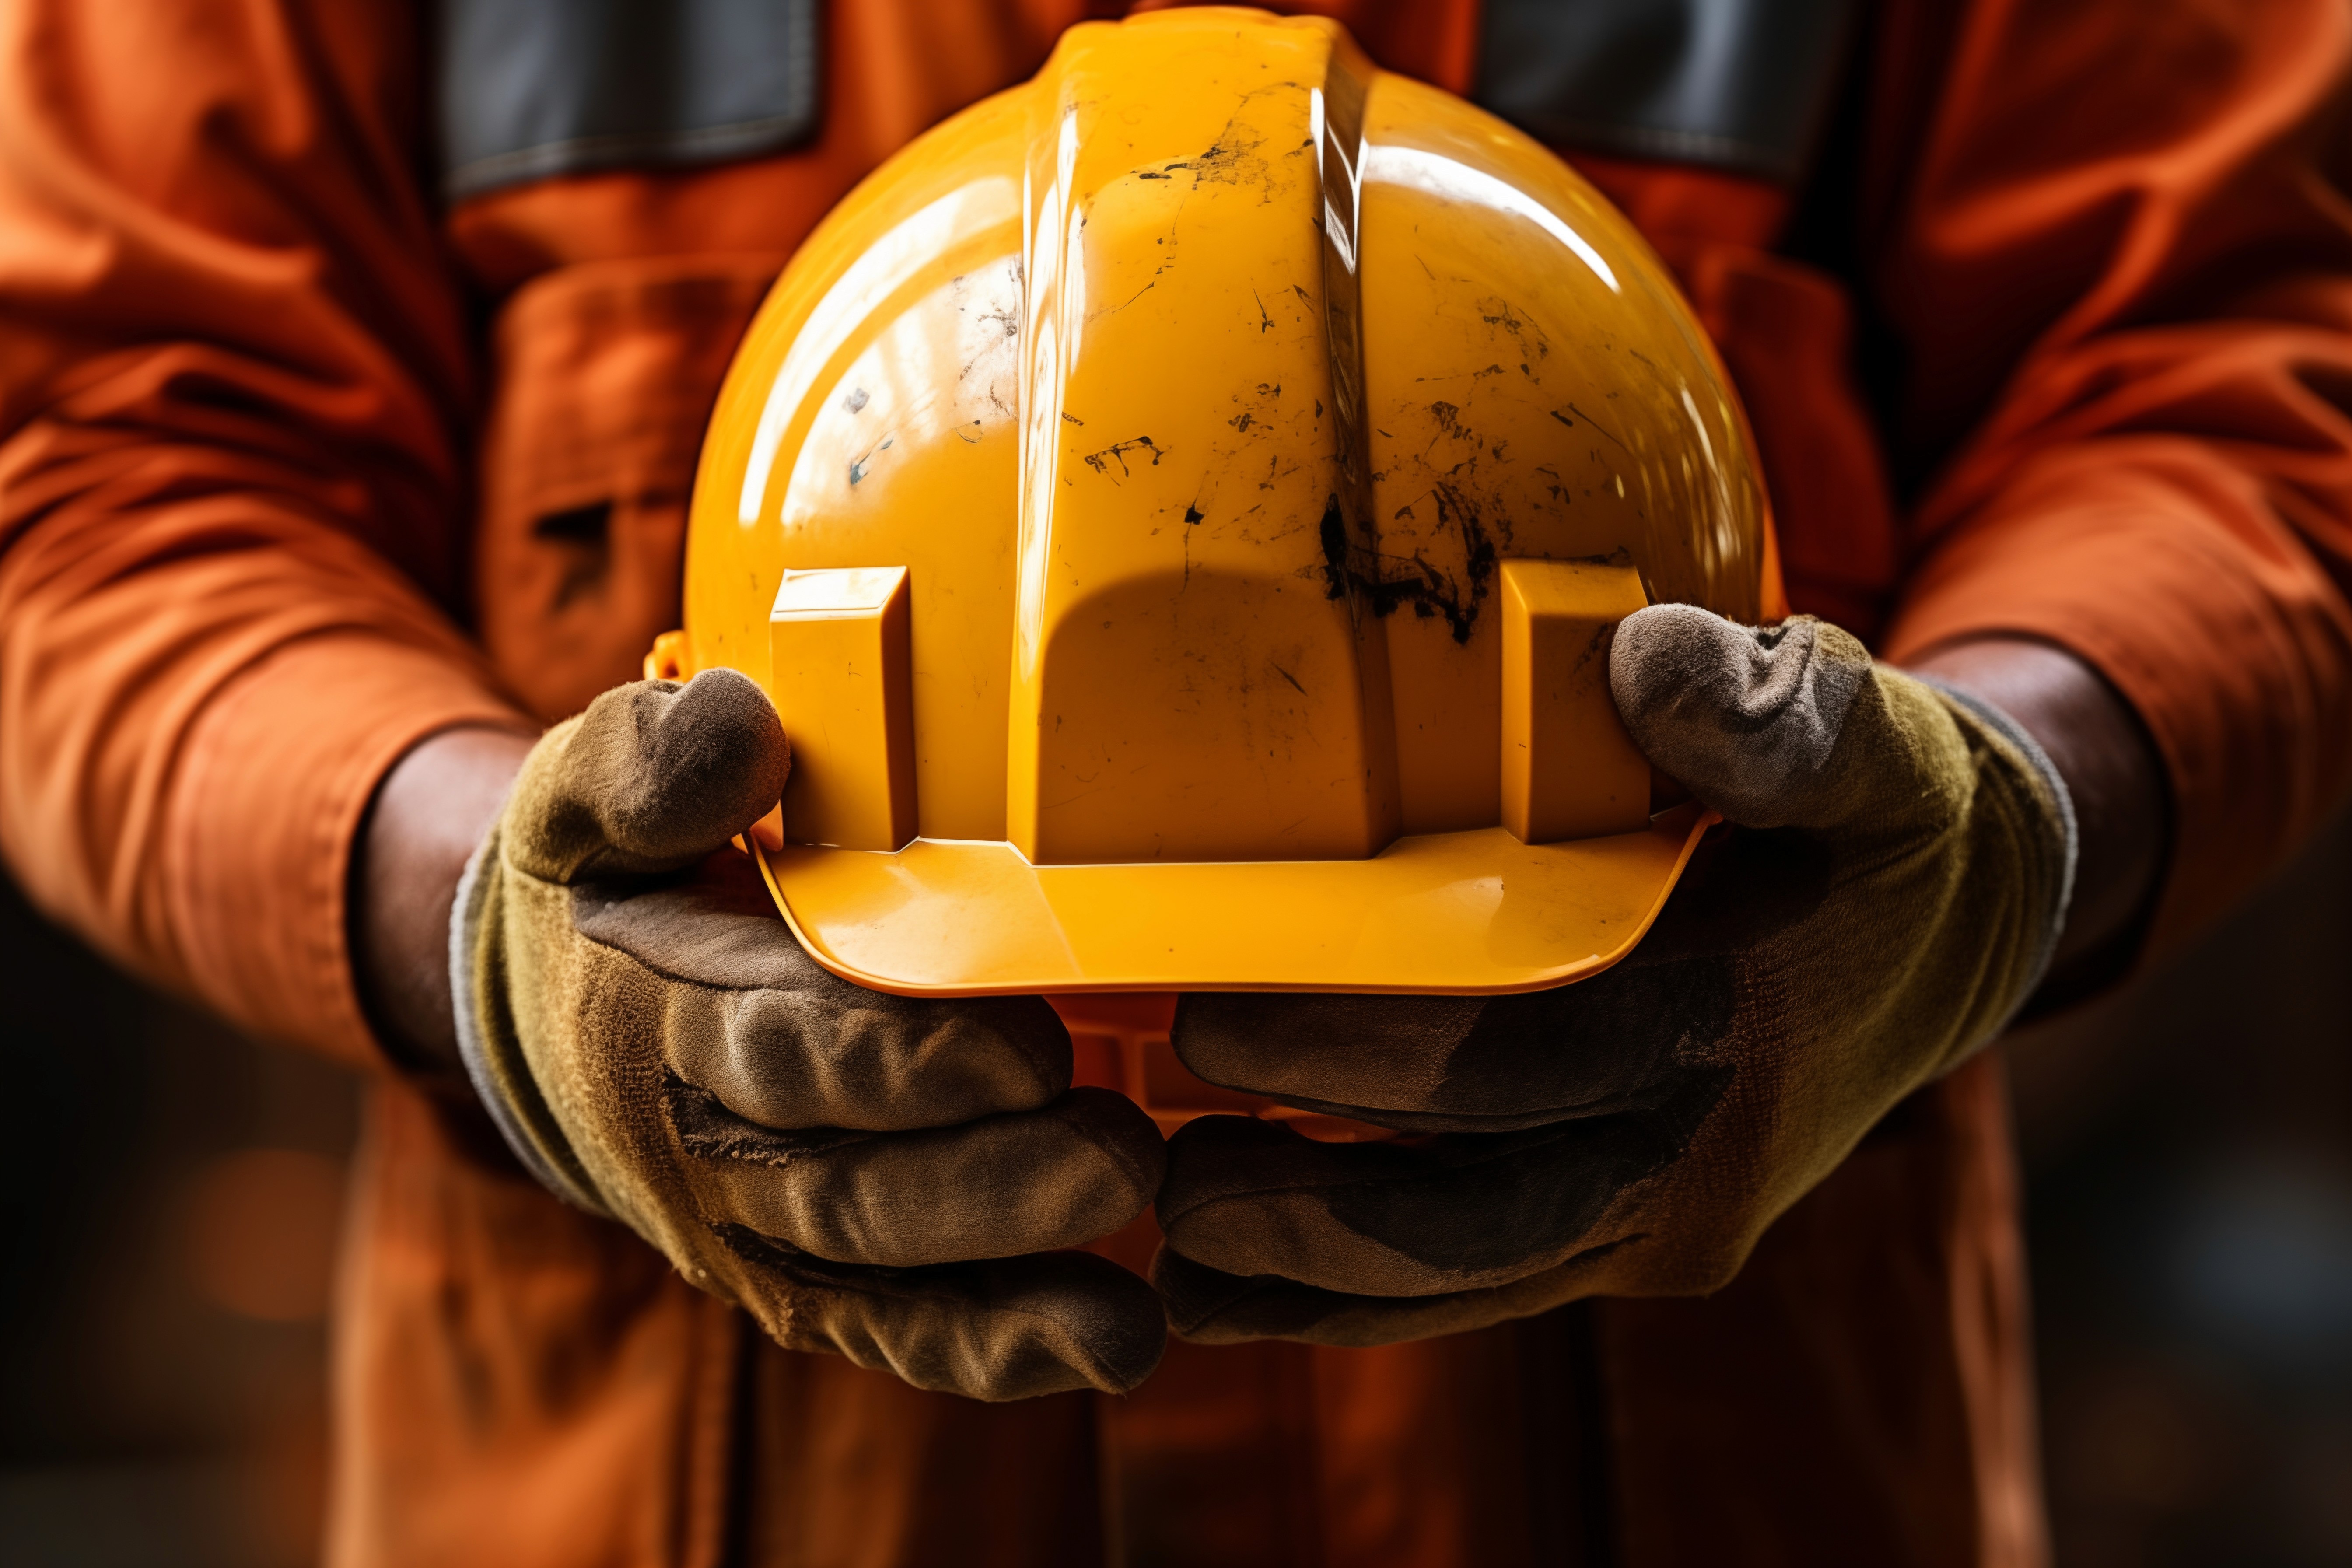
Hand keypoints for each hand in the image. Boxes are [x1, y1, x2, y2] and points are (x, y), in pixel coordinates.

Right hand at [449, 671, 1166, 1398]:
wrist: (559, 1009)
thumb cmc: (614, 877)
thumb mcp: (582, 797)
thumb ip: (640, 758)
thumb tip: (738, 731)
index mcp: (657, 1015)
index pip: (779, 1052)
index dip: (897, 1064)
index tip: (1021, 1049)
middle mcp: (704, 1147)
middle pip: (847, 1187)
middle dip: (987, 1182)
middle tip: (1121, 1150)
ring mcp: (757, 1229)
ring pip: (882, 1275)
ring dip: (1013, 1267)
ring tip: (1133, 1248)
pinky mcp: (809, 1278)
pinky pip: (902, 1330)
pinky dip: (1005, 1345)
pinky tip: (1115, 1336)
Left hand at [1148, 607, 2076, 1344]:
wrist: (1945, 931)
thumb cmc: (1877, 813)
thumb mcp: (1864, 741)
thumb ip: (1772, 712)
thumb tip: (1650, 664)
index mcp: (1733, 1028)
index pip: (1527, 1054)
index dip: (1368, 1051)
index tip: (1216, 1019)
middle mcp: (1698, 1155)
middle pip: (1482, 1205)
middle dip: (1316, 1195)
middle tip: (1167, 1163)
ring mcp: (1661, 1215)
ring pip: (1467, 1279)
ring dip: (1314, 1277)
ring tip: (1175, 1245)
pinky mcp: (1622, 1238)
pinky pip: (1476, 1292)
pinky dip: (1350, 1305)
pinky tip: (1226, 1294)